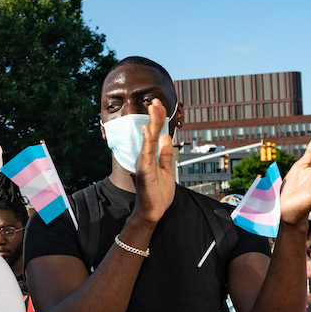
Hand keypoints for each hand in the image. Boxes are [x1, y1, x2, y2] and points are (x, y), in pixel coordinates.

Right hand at [132, 100, 175, 225]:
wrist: (151, 212)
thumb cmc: (157, 194)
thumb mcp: (166, 169)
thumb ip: (165, 154)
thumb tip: (165, 137)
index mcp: (150, 156)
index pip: (155, 133)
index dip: (158, 119)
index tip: (159, 104)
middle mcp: (145, 156)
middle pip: (150, 132)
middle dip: (154, 115)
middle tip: (156, 99)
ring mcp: (144, 163)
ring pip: (148, 138)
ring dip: (151, 122)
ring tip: (153, 107)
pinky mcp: (145, 170)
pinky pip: (146, 152)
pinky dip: (147, 140)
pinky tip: (147, 129)